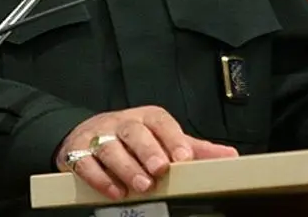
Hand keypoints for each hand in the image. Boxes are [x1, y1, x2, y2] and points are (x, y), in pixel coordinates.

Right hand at [56, 106, 237, 199]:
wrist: (86, 133)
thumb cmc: (135, 139)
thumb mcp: (164, 140)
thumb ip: (195, 149)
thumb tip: (230, 156)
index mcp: (147, 117)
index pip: (161, 122)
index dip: (172, 138)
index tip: (183, 157)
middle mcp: (122, 123)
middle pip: (135, 132)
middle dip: (148, 150)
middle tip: (159, 170)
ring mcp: (98, 135)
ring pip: (110, 147)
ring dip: (125, 167)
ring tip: (139, 186)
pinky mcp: (76, 151)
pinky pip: (85, 162)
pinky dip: (99, 178)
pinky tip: (114, 191)